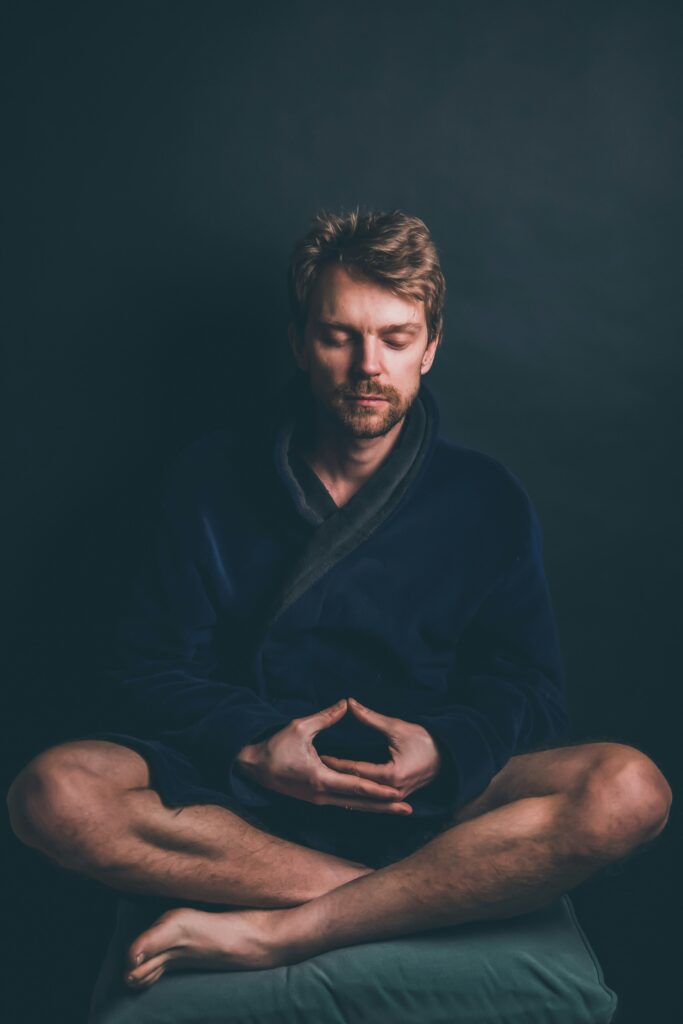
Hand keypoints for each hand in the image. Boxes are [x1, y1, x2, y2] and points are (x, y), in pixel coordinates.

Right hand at [234, 698, 413, 813]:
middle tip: (409, 810)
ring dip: (376, 809)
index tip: (399, 792)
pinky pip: (343, 804)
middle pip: (359, 803)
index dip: (379, 790)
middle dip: (385, 806)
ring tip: (398, 811)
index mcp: (320, 778)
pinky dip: (361, 805)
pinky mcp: (316, 799)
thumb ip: (326, 717)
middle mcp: (322, 795)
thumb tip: (346, 703)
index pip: (356, 786)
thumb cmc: (274, 746)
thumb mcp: (300, 727)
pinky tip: (373, 805)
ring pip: (353, 806)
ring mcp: (318, 799)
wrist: (253, 767)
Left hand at [318, 697, 441, 802]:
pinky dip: (355, 793)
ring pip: (362, 796)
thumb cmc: (424, 739)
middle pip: (356, 786)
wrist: (448, 755)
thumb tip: (348, 703)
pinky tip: (340, 791)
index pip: (355, 770)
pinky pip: (370, 798)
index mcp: (391, 775)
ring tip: (320, 783)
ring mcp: (395, 798)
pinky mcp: (396, 797)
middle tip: (311, 770)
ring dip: (342, 789)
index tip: (317, 755)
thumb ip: (370, 717)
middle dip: (334, 777)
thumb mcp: (396, 727)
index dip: (335, 762)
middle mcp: (392, 791)